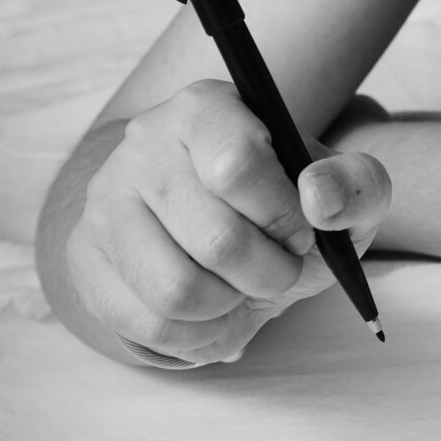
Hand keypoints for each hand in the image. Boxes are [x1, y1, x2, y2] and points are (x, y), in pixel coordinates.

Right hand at [64, 79, 390, 367]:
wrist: (230, 234)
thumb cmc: (291, 204)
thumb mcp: (344, 189)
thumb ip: (354, 184)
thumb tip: (318, 198)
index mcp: (208, 107)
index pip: (236, 164)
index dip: (282, 215)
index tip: (302, 228)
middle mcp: (145, 142)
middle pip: (215, 239)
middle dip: (269, 271)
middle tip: (280, 265)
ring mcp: (106, 201)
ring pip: (176, 290)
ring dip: (232, 305)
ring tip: (245, 286)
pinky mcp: (86, 258)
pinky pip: (148, 325)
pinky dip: (198, 333)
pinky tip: (215, 309)